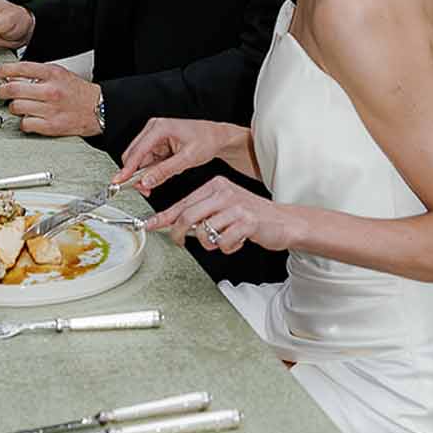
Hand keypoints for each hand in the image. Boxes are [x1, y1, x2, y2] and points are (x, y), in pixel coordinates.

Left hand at [0, 59, 101, 136]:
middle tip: (3, 91)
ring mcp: (50, 109)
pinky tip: (29, 117)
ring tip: (21, 105)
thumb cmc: (77, 92)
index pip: (22, 68)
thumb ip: (39, 73)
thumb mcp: (60, 73)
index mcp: (53, 74)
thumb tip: (14, 74)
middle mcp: (51, 91)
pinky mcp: (50, 126)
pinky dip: (24, 121)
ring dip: (15, 106)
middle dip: (3, 90)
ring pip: (17, 107)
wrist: (97, 108)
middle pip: (14, 89)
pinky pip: (25, 123)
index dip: (5, 69)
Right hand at [115, 116, 246, 191]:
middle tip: (143, 189)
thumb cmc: (206, 140)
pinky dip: (151, 170)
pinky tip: (159, 176)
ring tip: (154, 185)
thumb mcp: (187, 158)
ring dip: (144, 174)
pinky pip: (148, 159)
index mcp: (160, 128)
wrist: (217, 136)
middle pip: (134, 154)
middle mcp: (154, 129)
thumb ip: (165, 171)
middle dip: (136, 174)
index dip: (127, 169)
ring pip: (140, 159)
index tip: (119, 182)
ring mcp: (155, 136)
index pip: (137, 151)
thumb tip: (146, 181)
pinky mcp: (158, 143)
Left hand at [147, 176, 290, 255]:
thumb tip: (173, 224)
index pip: (183, 203)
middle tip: (179, 243)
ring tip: (224, 239)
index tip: (148, 225)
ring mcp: (235, 206)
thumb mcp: (224, 207)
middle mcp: (224, 192)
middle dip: (178, 234)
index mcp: (216, 185)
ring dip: (210, 243)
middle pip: (188, 217)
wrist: (284, 221)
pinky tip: (238, 241)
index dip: (164, 217)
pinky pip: (222, 242)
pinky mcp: (246, 221)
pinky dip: (227, 247)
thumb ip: (202, 213)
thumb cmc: (251, 216)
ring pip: (203, 232)